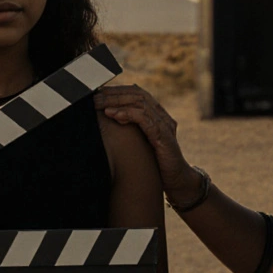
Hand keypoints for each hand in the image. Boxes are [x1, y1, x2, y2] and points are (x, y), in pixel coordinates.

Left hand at [93, 85, 194, 201]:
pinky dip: (127, 114)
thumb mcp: (141, 143)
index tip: (98, 93)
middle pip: (137, 94)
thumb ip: (130, 130)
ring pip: (140, 103)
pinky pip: (144, 119)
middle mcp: (162, 116)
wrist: (177, 181)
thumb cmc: (156, 164)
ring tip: (100, 105)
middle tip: (95, 97)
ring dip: (117, 102)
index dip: (117, 90)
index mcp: (157, 115)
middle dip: (114, 94)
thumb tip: (107, 120)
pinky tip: (113, 115)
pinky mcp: (164, 136)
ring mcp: (164, 125)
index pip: (137, 93)